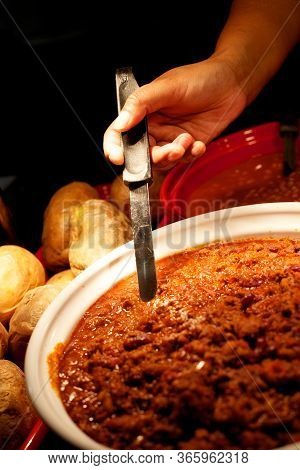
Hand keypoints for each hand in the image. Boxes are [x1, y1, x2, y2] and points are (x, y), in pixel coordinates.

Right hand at [104, 56, 246, 166]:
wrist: (232, 83)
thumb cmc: (198, 78)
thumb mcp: (166, 87)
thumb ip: (140, 104)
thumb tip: (120, 124)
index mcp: (141, 113)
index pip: (118, 134)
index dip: (115, 148)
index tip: (119, 159)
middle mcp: (153, 128)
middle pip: (141, 154)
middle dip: (154, 157)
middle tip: (170, 151)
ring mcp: (170, 138)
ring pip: (162, 161)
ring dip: (174, 156)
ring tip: (187, 141)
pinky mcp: (188, 146)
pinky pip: (183, 160)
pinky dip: (190, 155)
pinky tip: (199, 144)